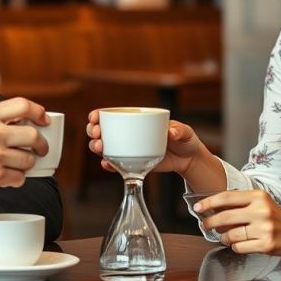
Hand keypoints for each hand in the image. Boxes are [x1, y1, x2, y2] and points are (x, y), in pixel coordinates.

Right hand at [0, 98, 48, 205]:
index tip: (44, 120)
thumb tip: (30, 123)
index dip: (38, 112)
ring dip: (25, 163)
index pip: (23, 106)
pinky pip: (20, 178)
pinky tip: (4, 174)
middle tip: (39, 148)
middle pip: (33, 135)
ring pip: (29, 160)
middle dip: (40, 144)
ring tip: (12, 162)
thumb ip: (0, 118)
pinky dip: (16, 178)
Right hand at [85, 109, 202, 174]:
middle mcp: (127, 134)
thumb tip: (170, 132)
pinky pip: (116, 164)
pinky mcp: (132, 164)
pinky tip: (106, 164)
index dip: (97, 115)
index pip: (110, 115)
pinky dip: (109, 164)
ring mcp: (128, 149)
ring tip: (100, 148)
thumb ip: (179, 130)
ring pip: (104, 147)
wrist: (188, 159)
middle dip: (93, 131)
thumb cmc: (184, 139)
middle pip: (101, 130)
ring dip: (96, 147)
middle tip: (97, 134)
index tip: (95, 118)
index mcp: (136, 120)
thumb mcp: (184, 131)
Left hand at [196, 190, 280, 255]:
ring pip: (230, 234)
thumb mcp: (261, 202)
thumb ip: (241, 203)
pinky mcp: (266, 245)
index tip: (197, 208)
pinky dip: (235, 246)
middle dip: (210, 222)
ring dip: (223, 237)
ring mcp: (264, 229)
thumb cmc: (277, 217)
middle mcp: (261, 210)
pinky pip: (239, 247)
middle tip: (204, 225)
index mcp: (258, 196)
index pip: (226, 197)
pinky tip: (239, 243)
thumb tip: (212, 208)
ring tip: (225, 237)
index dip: (209, 202)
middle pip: (225, 217)